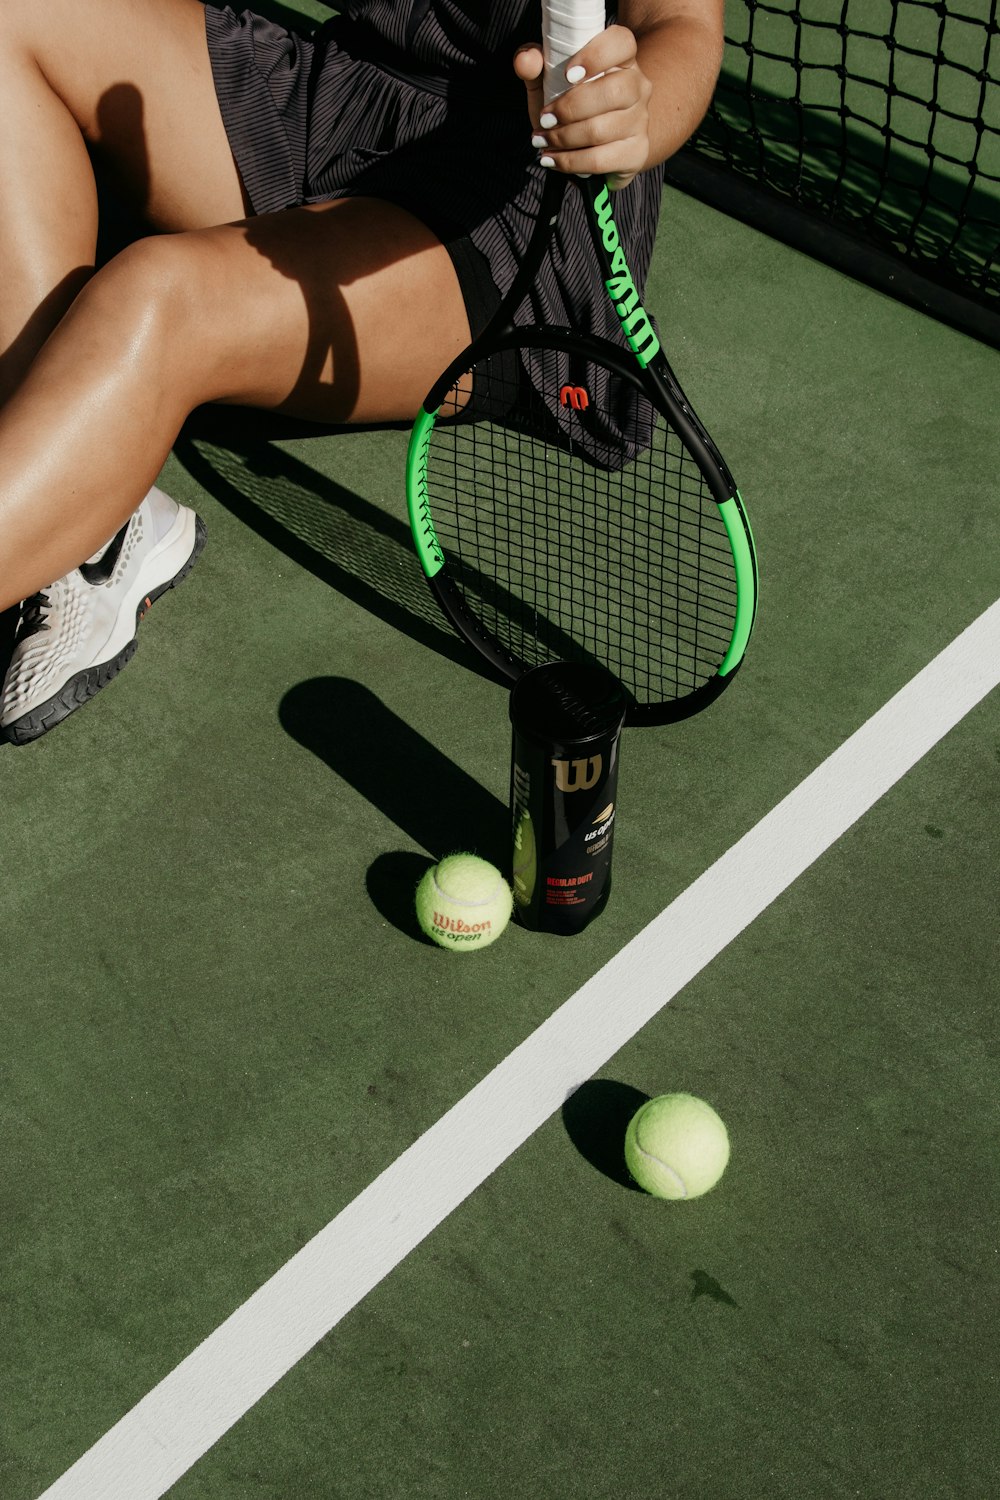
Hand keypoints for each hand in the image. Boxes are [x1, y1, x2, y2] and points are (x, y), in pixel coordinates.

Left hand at [513, 25, 653, 189]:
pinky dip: (570, 162)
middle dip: (570, 109)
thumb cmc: (571, 102)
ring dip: (563, 139)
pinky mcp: (636, 152)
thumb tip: (525, 60)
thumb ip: (534, 63)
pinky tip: (553, 160)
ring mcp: (640, 120)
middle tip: (544, 120)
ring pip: (601, 130)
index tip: (567, 75)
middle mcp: (638, 86)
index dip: (596, 56)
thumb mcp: (549, 79)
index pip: (621, 43)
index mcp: (621, 58)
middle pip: (613, 92)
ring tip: (542, 141)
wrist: (597, 140)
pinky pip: (600, 160)